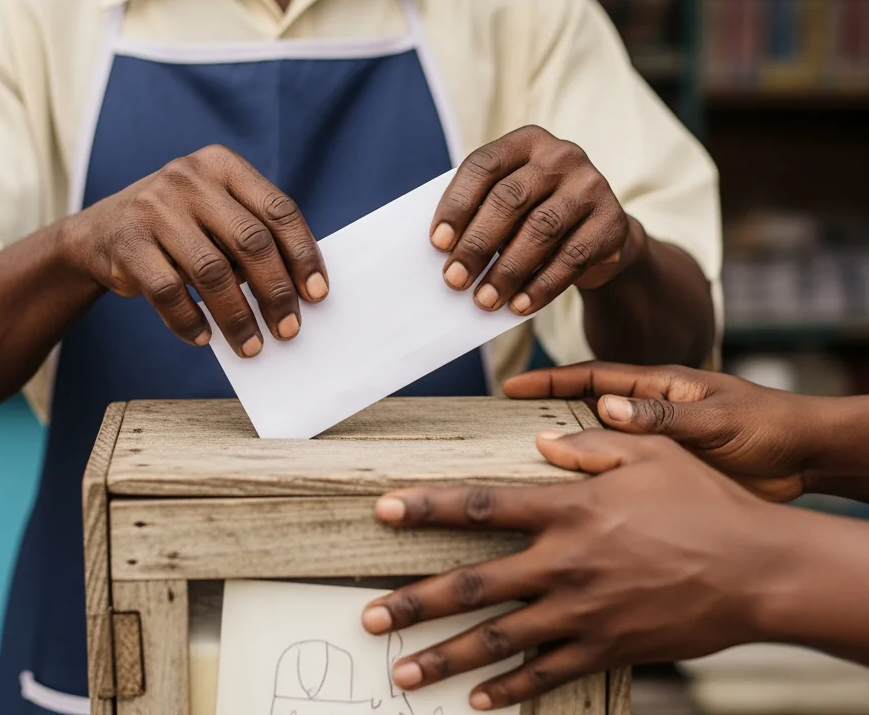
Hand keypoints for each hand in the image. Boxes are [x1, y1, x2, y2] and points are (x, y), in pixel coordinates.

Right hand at [62, 144, 327, 357]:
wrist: (101, 232)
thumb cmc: (181, 228)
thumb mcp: (216, 214)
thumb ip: (252, 236)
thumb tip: (300, 291)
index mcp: (222, 164)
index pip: (278, 209)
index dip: (303, 254)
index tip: (318, 294)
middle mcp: (189, 178)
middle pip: (250, 241)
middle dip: (275, 291)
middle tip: (288, 329)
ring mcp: (154, 207)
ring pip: (212, 272)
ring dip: (237, 317)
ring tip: (251, 345)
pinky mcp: (127, 242)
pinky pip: (168, 292)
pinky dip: (190, 321)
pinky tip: (204, 337)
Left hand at [362, 431, 792, 709]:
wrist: (757, 570)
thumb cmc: (703, 501)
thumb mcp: (648, 453)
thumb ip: (589, 444)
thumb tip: (540, 441)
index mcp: (568, 510)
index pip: (481, 506)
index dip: (428, 507)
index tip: (384, 510)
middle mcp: (564, 564)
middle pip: (474, 584)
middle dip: (416, 601)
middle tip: (370, 614)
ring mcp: (583, 612)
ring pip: (499, 640)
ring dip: (446, 656)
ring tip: (401, 671)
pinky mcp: (607, 648)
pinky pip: (548, 675)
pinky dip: (510, 691)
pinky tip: (477, 702)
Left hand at [430, 127, 641, 316]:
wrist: (597, 234)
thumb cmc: (534, 215)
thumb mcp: (509, 204)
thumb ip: (480, 214)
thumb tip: (447, 254)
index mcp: (526, 141)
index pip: (484, 166)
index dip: (457, 205)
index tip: (437, 243)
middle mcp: (561, 156)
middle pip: (510, 198)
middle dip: (477, 243)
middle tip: (454, 279)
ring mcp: (591, 185)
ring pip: (541, 229)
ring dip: (507, 270)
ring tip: (484, 299)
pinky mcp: (613, 221)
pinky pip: (572, 257)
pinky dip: (542, 285)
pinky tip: (519, 305)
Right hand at [504, 362, 814, 501]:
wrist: (805, 458)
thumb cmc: (766, 423)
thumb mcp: (715, 418)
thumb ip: (665, 415)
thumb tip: (606, 406)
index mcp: (657, 386)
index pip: (592, 377)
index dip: (550, 382)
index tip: (512, 387)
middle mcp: (648, 413)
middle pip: (585, 410)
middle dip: (545, 416)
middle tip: (502, 430)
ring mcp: (655, 445)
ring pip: (599, 448)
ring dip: (567, 455)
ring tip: (525, 473)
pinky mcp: (665, 476)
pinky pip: (621, 477)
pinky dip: (595, 485)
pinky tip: (573, 504)